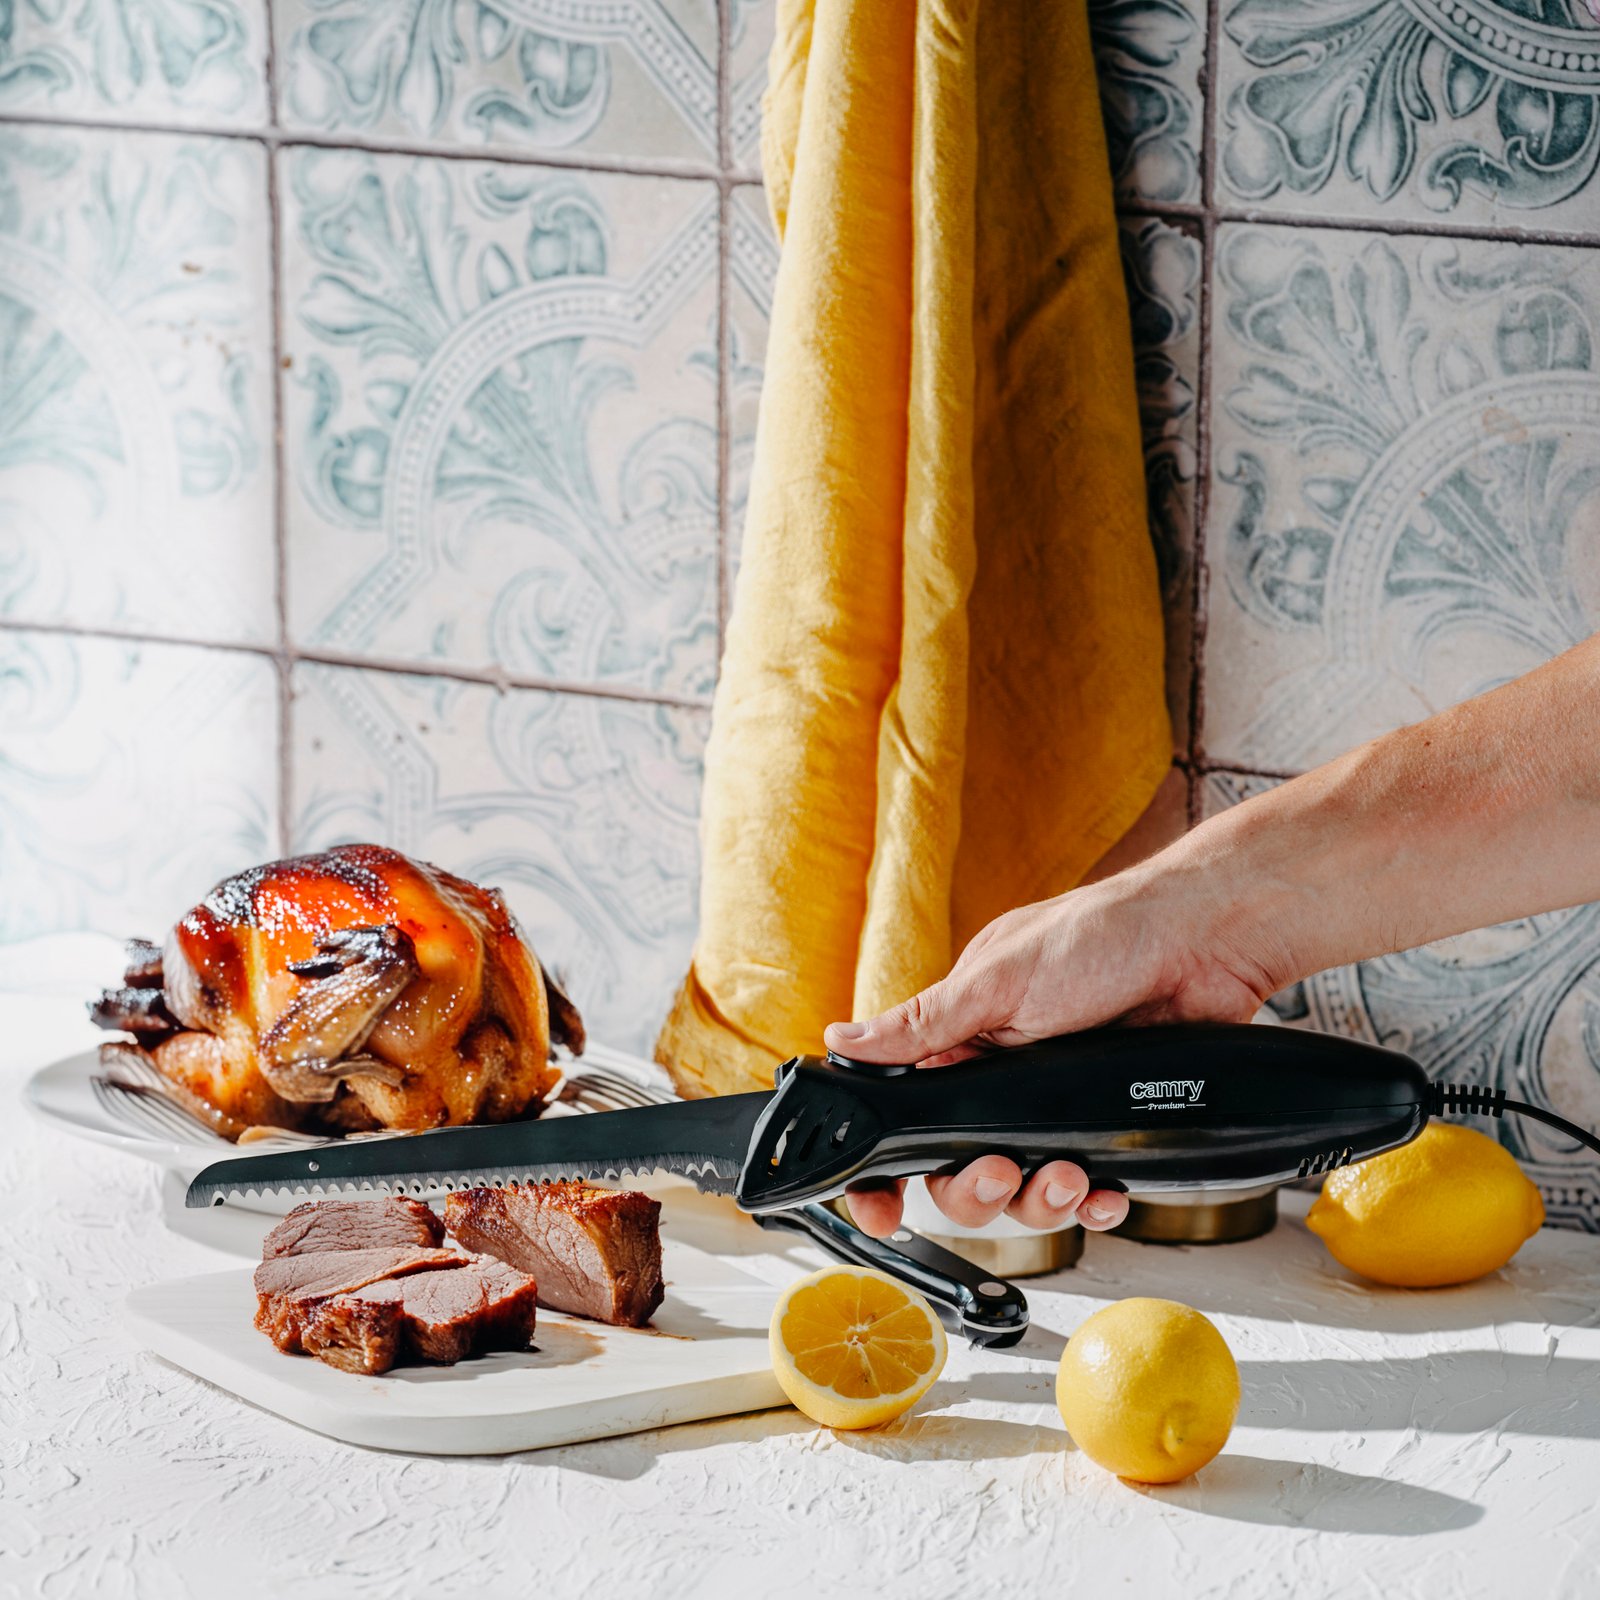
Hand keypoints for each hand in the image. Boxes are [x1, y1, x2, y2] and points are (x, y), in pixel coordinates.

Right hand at [824, 859, 1274, 1236]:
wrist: (1206, 939)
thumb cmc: (1105, 933)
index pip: (903, 1114)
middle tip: (1001, 1170)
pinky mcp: (1106, 1124)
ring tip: (1068, 1173)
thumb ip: (924, 1023)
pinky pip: (1086, 1190)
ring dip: (1041, 1197)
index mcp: (961, 1038)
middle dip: (976, 1186)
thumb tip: (843, 1040)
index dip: (885, 1169)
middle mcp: (1001, 1078)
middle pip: (957, 1171)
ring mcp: (1054, 1105)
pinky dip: (1094, 1201)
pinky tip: (1103, 1189)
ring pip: (1021, 1191)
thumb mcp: (1000, 978)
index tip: (880, 1206)